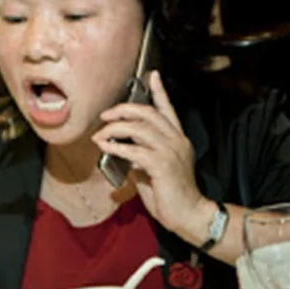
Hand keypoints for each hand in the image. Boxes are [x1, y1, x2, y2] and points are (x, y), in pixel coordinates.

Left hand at [93, 71, 211, 235]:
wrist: (189, 214)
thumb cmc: (171, 195)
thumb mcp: (153, 171)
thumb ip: (140, 158)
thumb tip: (121, 152)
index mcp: (178, 139)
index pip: (168, 109)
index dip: (159, 91)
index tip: (152, 75)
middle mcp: (176, 141)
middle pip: (148, 113)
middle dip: (124, 110)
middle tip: (106, 115)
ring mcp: (171, 151)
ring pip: (139, 128)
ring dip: (115, 129)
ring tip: (100, 134)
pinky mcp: (162, 165)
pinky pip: (135, 151)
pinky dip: (116, 147)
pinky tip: (105, 147)